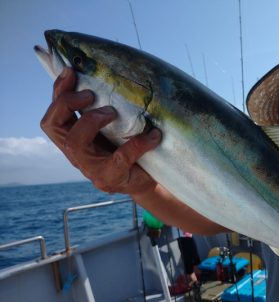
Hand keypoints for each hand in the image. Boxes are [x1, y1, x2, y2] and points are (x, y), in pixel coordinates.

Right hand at [40, 67, 160, 195]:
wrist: (147, 180)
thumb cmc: (130, 149)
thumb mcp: (114, 127)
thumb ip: (104, 109)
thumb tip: (108, 75)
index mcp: (73, 139)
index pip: (52, 116)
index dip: (58, 92)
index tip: (72, 71)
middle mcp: (76, 154)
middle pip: (52, 126)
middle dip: (67, 103)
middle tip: (90, 94)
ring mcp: (91, 168)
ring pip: (74, 143)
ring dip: (91, 120)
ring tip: (113, 112)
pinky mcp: (112, 178)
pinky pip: (120, 158)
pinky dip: (138, 143)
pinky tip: (153, 135)